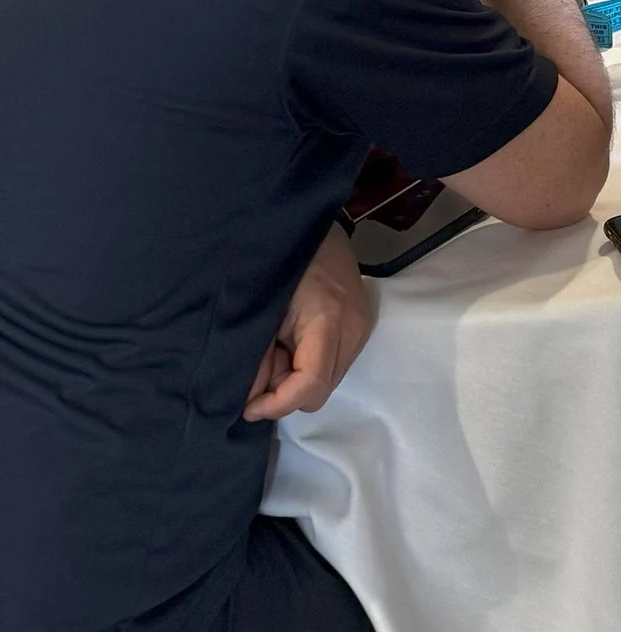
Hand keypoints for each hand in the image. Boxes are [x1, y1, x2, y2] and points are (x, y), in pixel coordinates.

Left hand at [243, 225, 375, 422]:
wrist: (313, 224)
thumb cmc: (279, 261)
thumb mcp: (260, 311)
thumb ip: (255, 358)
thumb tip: (248, 400)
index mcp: (327, 319)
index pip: (310, 385)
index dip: (277, 404)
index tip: (247, 408)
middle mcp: (353, 329)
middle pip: (320, 391)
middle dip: (286, 392)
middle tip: (260, 369)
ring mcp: (362, 327)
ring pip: (328, 382)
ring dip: (298, 380)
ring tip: (276, 350)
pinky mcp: (361, 325)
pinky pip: (333, 364)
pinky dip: (308, 365)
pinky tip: (291, 343)